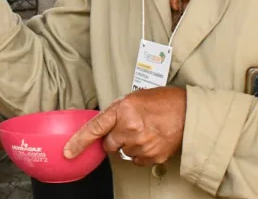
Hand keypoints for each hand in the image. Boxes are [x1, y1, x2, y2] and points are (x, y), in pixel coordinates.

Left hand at [64, 87, 186, 166]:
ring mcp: (141, 145)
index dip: (79, 141)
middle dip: (116, 138)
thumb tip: (103, 125)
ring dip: (130, 144)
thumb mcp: (135, 97)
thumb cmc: (164, 101)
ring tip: (146, 130)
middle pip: (109, 144)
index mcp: (123, 110)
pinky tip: (151, 139)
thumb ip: (117, 111)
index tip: (68, 151)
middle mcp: (130, 129)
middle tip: (130, 127)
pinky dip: (141, 152)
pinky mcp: (152, 156)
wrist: (189, 112)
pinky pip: (137, 160)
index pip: (94, 128)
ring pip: (124, 152)